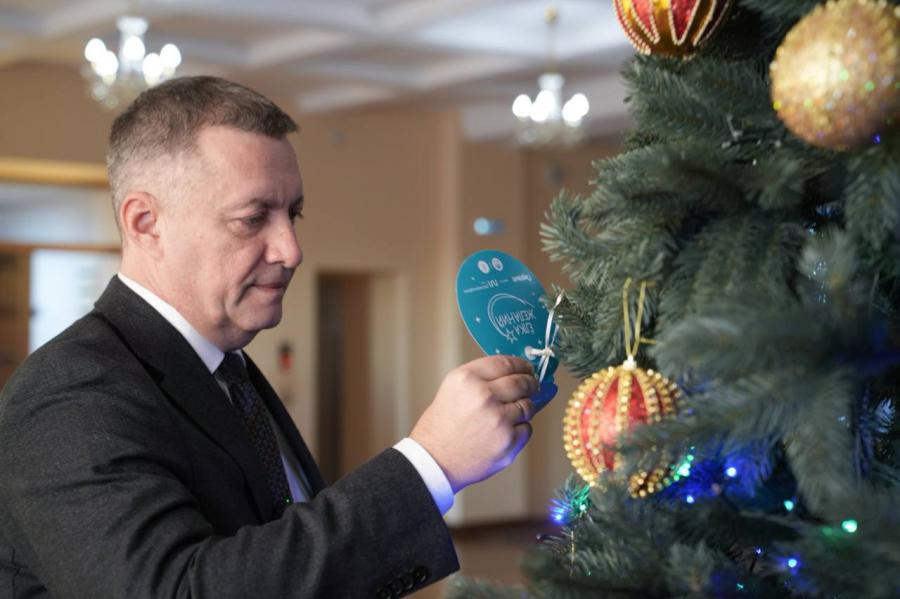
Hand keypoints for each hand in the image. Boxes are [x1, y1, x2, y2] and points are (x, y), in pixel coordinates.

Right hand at [409, 355, 538, 492]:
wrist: (434, 461)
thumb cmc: (442, 427)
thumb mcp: (453, 389)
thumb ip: (482, 378)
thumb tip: (516, 373)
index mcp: (467, 379)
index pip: (505, 363)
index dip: (521, 365)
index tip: (527, 368)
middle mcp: (484, 396)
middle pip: (522, 382)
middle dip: (530, 384)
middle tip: (531, 387)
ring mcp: (498, 419)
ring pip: (528, 406)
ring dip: (523, 409)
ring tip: (506, 416)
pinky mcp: (508, 441)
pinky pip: (526, 429)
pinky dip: (519, 430)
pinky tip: (501, 434)